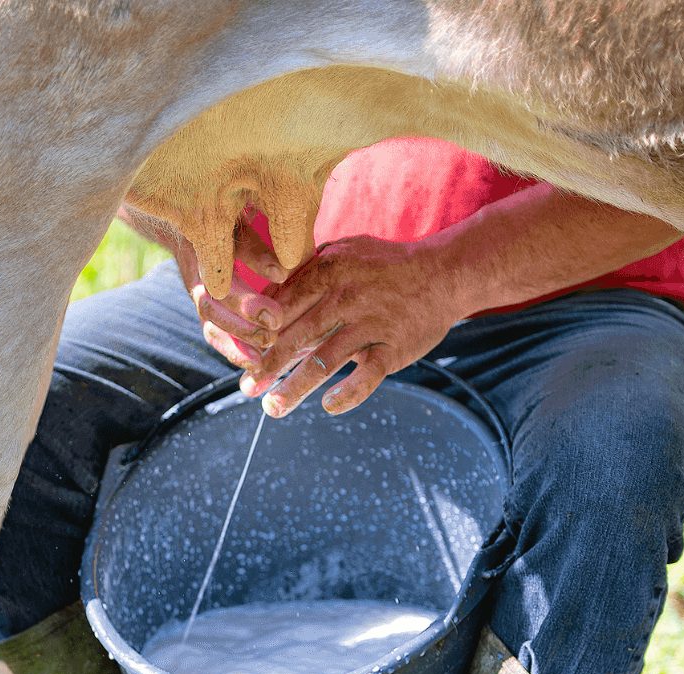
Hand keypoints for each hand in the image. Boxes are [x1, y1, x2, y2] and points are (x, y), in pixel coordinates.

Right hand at [172, 211, 289, 375]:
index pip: (222, 280)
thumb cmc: (226, 211)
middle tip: (274, 331)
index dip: (246, 297)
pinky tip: (256, 364)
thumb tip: (282, 273)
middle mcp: (198, 277)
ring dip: (237, 344)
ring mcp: (202, 295)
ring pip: (212, 328)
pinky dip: (234, 350)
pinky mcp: (210, 309)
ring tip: (263, 360)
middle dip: (243, 325)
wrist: (193, 213)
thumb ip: (257, 247)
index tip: (276, 305)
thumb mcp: (239, 218)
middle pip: (212, 310)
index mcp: (204, 252)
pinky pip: (216, 335)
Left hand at [239, 235, 471, 416]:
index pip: (283, 305)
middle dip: (268, 366)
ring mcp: (372, 324)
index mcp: (329, 271)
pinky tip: (328, 406)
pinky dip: (348, 393)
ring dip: (295, 388)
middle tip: (247, 388)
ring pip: (325, 360)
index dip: (259, 333)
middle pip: (297, 336)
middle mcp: (347, 297)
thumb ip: (305, 274)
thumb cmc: (382, 267)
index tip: (239, 355)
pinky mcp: (394, 348)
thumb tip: (263, 303)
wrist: (445, 273)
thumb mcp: (343, 254)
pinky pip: (367, 376)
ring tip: (273, 408)